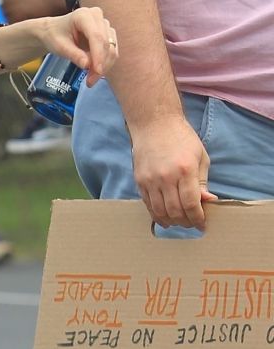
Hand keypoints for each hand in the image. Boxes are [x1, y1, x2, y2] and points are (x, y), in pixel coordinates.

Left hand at [37, 6, 117, 86]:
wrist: (53, 31)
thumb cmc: (54, 36)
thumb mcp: (59, 46)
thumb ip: (73, 54)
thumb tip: (87, 65)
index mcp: (83, 15)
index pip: (96, 36)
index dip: (98, 55)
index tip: (97, 71)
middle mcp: (97, 17)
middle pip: (106, 43)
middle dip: (100, 64)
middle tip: (90, 81)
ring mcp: (104, 24)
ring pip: (111, 48)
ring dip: (104, 66)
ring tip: (90, 79)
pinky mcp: (107, 33)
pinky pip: (111, 50)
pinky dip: (105, 63)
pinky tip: (94, 72)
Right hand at [131, 116, 216, 230]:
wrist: (154, 124)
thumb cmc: (181, 138)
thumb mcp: (200, 157)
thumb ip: (202, 182)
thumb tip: (208, 201)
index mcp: (185, 170)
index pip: (192, 204)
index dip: (198, 219)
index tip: (202, 224)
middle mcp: (166, 177)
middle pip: (175, 211)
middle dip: (186, 222)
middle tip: (192, 223)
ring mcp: (151, 180)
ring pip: (160, 211)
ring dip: (171, 221)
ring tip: (179, 222)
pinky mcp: (140, 181)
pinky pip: (148, 204)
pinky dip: (157, 215)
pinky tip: (165, 218)